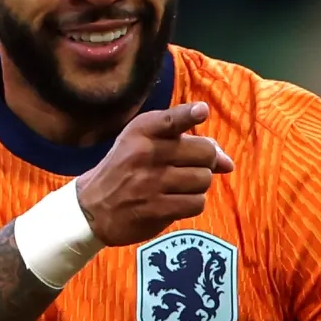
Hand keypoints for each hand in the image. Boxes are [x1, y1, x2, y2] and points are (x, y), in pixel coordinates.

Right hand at [74, 102, 235, 245]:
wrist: (93, 207)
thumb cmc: (126, 169)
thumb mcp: (143, 144)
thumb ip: (186, 143)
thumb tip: (228, 163)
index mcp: (141, 132)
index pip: (169, 120)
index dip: (189, 114)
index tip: (201, 111)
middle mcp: (146, 154)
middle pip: (204, 152)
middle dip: (206, 162)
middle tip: (189, 168)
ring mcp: (151, 183)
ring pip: (203, 179)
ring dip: (198, 185)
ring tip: (178, 186)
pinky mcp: (156, 209)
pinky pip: (196, 203)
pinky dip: (192, 203)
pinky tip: (175, 201)